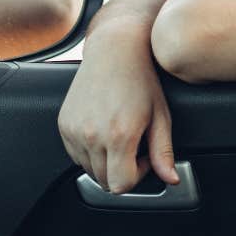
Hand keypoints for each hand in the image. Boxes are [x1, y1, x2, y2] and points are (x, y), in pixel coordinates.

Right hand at [58, 37, 178, 193]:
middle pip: (103, 181)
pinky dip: (89, 151)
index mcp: (119, 135)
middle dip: (121, 169)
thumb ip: (163, 152)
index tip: (143, 156)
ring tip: (119, 133)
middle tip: (134, 143)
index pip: (121, 185)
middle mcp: (92, 135)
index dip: (137, 175)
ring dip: (105, 161)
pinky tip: (104, 128)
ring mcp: (74, 131)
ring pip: (88, 170)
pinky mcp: (64, 125)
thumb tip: (171, 179)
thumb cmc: (141, 79)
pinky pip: (75, 155)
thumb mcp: (160, 116)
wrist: (115, 50)